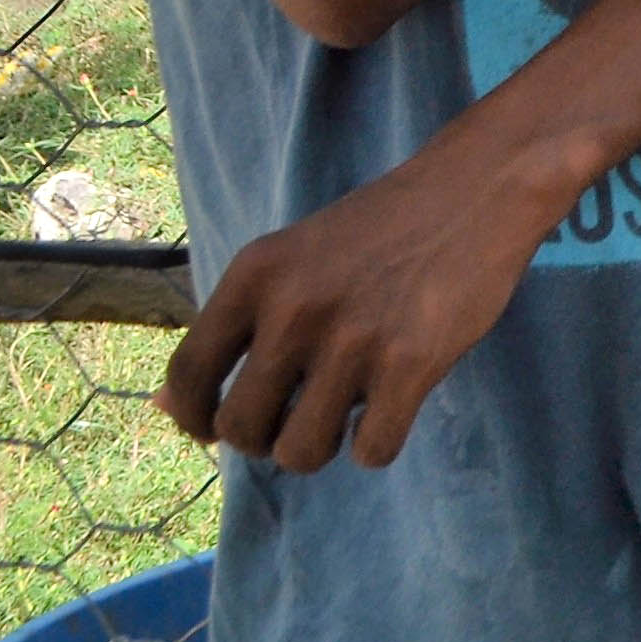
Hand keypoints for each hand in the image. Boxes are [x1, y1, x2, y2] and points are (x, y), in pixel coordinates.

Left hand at [155, 113, 575, 471]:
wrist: (476, 189)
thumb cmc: (381, 229)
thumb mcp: (292, 260)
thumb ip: (236, 326)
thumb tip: (164, 407)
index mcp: (255, 275)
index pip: (188, 373)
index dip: (193, 417)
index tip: (215, 428)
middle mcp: (294, 309)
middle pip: (241, 428)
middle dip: (263, 440)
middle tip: (295, 419)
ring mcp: (354, 339)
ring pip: (300, 452)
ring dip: (318, 449)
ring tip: (343, 417)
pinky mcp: (412, 363)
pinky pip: (371, 450)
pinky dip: (377, 444)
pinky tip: (390, 411)